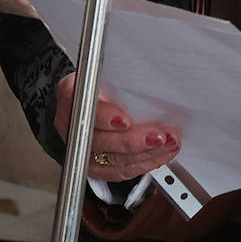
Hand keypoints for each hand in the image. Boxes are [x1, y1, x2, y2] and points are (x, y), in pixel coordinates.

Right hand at [55, 71, 179, 183]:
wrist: (88, 97)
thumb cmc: (99, 82)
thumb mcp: (103, 70)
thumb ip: (117, 75)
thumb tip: (147, 77)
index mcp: (71, 97)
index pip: (84, 110)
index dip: (104, 118)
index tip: (125, 121)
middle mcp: (74, 127)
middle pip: (101, 142)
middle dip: (133, 141)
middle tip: (159, 136)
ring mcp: (84, 150)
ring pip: (115, 160)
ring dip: (147, 153)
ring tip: (169, 143)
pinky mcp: (98, 167)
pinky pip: (123, 171)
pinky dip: (147, 162)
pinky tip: (163, 153)